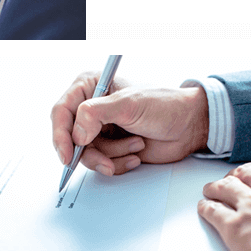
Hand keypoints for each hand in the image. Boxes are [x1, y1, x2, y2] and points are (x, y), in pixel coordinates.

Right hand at [51, 71, 209, 175]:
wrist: (190, 126)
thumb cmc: (165, 105)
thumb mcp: (128, 105)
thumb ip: (95, 114)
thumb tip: (76, 134)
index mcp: (90, 87)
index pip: (62, 111)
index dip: (61, 134)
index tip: (67, 154)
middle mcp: (92, 108)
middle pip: (71, 137)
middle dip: (91, 152)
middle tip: (105, 161)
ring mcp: (101, 129)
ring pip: (87, 153)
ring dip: (112, 155)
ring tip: (135, 145)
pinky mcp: (111, 147)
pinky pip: (102, 163)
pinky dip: (119, 163)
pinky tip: (136, 153)